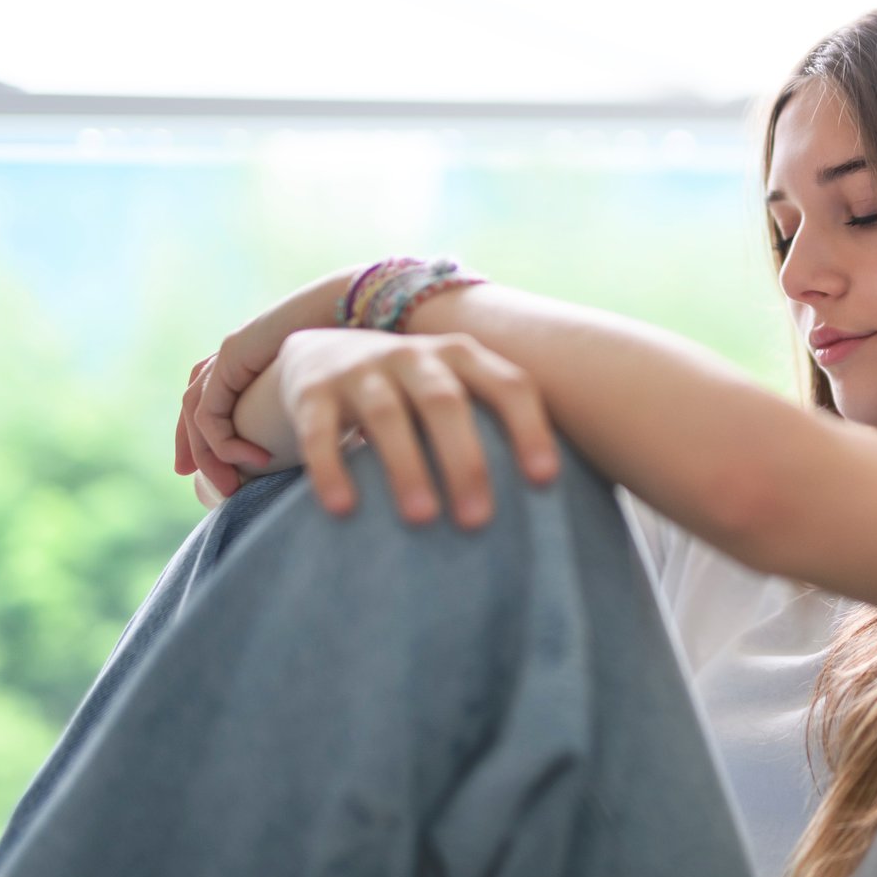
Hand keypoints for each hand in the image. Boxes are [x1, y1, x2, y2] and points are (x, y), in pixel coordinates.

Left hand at [175, 266, 357, 495]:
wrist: (351, 304)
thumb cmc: (354, 341)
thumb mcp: (330, 385)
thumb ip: (323, 409)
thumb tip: (349, 442)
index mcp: (253, 359)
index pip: (215, 398)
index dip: (212, 432)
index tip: (219, 462)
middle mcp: (234, 355)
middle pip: (195, 402)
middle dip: (190, 443)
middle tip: (189, 476)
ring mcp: (229, 354)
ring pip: (196, 411)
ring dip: (205, 453)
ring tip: (229, 486)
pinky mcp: (231, 358)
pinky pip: (212, 411)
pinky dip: (224, 442)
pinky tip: (257, 459)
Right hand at [275, 328, 560, 526]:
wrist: (319, 356)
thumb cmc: (414, 395)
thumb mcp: (457, 392)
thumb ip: (496, 423)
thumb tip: (563, 498)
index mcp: (464, 356)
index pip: (508, 385)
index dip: (530, 429)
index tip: (545, 482)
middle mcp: (416, 356)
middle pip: (448, 403)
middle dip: (466, 461)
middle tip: (479, 520)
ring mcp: (362, 369)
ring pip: (387, 415)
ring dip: (406, 467)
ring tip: (420, 520)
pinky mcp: (313, 392)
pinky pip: (321, 431)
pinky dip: (330, 468)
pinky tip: (343, 509)